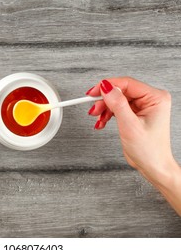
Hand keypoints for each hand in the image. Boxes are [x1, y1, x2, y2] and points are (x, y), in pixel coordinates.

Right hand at [86, 77, 180, 214]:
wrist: (153, 166)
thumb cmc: (150, 150)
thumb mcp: (130, 125)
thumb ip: (117, 104)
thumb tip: (106, 87)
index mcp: (156, 98)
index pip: (127, 84)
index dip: (108, 86)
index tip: (93, 92)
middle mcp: (150, 100)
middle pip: (120, 91)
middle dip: (104, 101)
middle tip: (93, 109)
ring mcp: (143, 106)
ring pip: (116, 99)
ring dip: (104, 108)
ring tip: (98, 119)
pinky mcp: (135, 113)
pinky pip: (117, 107)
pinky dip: (107, 114)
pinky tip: (102, 122)